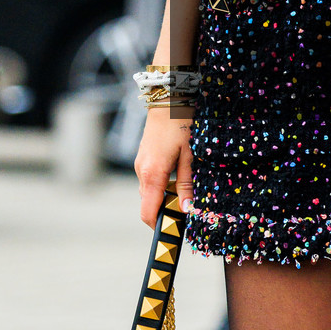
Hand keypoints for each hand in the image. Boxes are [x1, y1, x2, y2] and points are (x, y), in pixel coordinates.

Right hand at [136, 107, 192, 226]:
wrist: (168, 98)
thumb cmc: (182, 124)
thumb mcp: (190, 155)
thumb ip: (186, 183)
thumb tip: (186, 209)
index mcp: (152, 175)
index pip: (148, 213)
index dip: (159, 226)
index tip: (173, 231)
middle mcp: (141, 171)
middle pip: (149, 204)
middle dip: (165, 211)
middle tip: (187, 210)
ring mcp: (140, 164)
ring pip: (150, 191)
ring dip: (164, 196)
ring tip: (186, 189)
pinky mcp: (143, 158)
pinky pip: (150, 179)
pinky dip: (161, 184)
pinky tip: (178, 173)